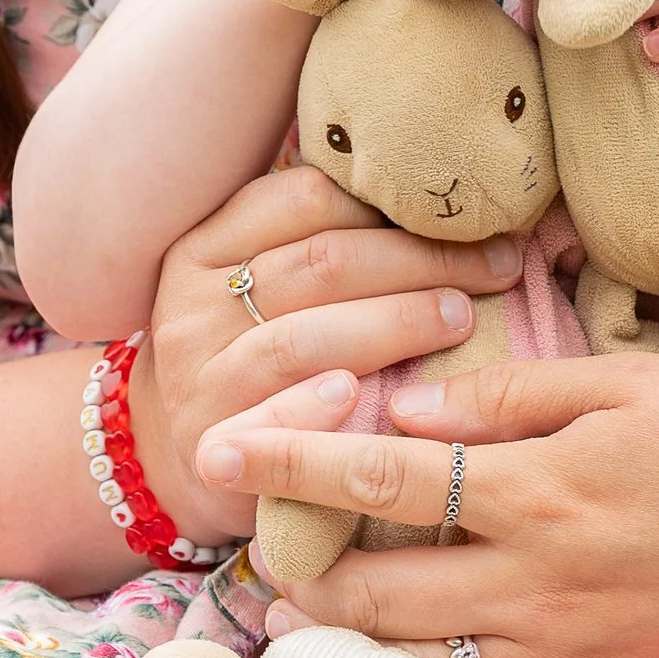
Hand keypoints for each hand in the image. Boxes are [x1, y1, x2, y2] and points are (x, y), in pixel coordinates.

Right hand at [130, 167, 529, 548]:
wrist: (165, 459)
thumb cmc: (239, 355)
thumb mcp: (248, 286)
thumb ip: (312, 241)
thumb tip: (431, 197)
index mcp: (204, 246)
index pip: (305, 199)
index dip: (392, 205)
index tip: (463, 217)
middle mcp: (194, 305)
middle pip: (322, 263)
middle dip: (421, 260)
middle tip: (493, 265)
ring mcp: (202, 377)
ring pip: (306, 336)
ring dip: (396, 322)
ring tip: (462, 316)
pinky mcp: (217, 446)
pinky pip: (272, 419)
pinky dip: (317, 405)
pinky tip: (364, 395)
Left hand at [195, 348, 658, 657]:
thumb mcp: (634, 383)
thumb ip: (514, 397)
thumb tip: (408, 406)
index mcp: (540, 489)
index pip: (381, 472)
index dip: (287, 458)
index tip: (215, 448)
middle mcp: (536, 583)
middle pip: (370, 593)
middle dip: (296, 572)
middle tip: (259, 545)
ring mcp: (561, 653)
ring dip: (345, 638)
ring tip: (303, 608)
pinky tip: (400, 653)